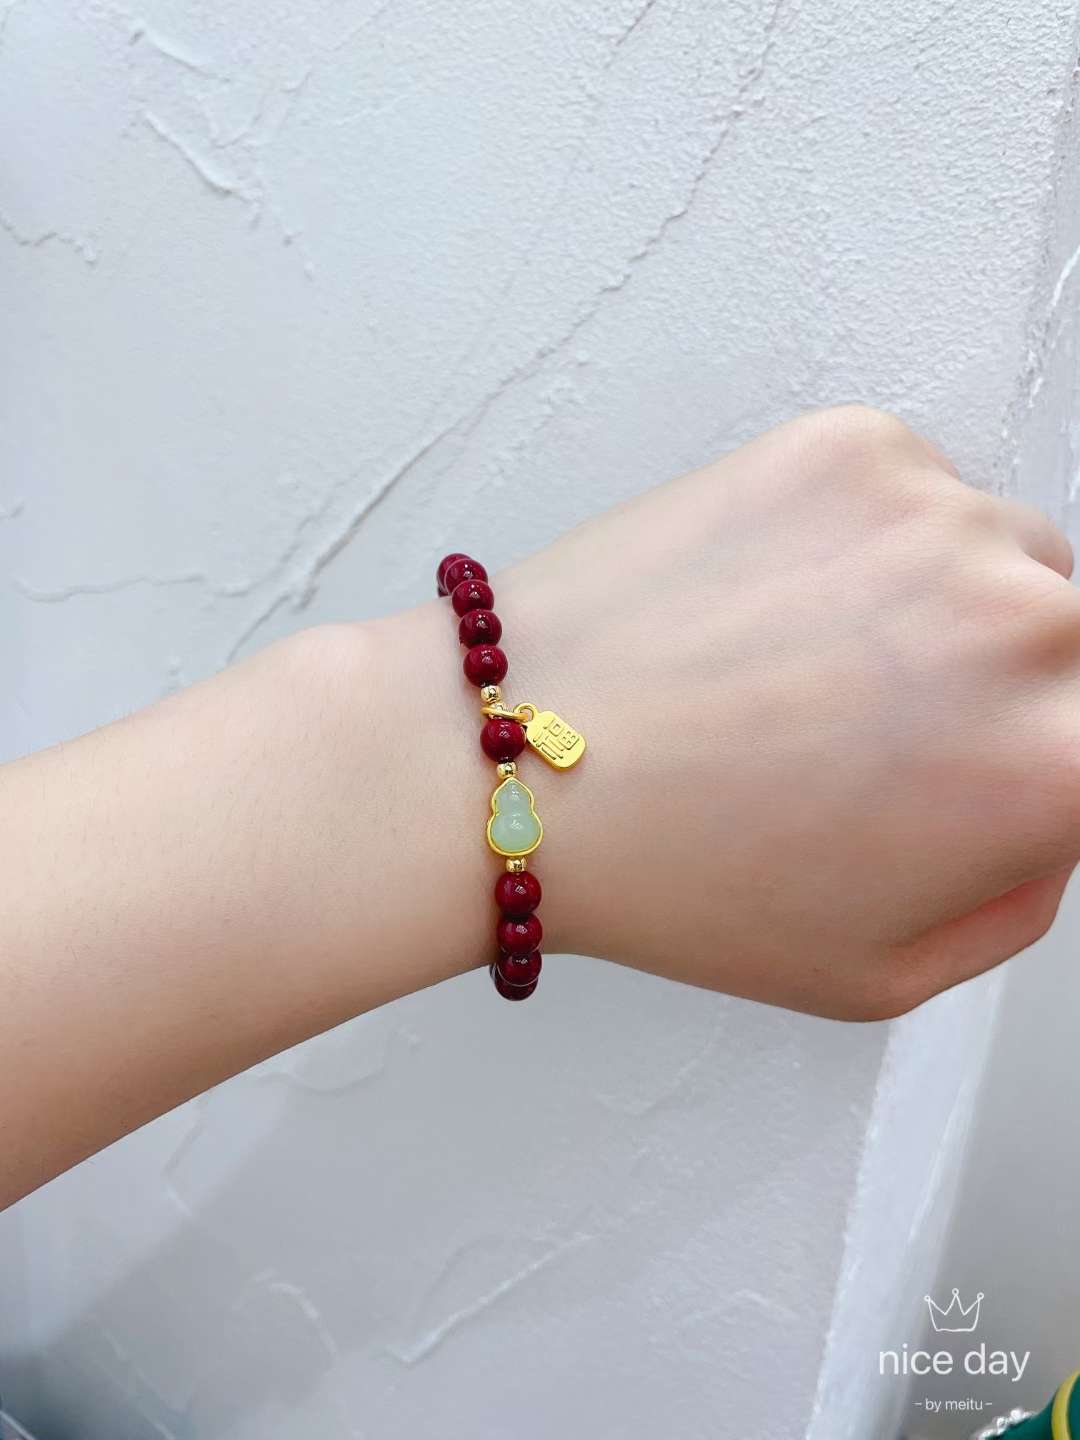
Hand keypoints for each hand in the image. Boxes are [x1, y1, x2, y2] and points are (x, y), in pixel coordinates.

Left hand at [468, 405, 1076, 1018]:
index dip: (1047, 754)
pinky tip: (772, 601)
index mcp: (1058, 764)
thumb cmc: (673, 875)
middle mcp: (1027, 622)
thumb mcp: (882, 970)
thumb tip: (1059, 812)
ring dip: (942, 604)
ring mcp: (937, 516)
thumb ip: (1022, 895)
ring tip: (809, 663)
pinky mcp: (853, 446)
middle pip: (1076, 642)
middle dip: (1006, 686)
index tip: (987, 753)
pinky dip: (867, 539)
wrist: (512, 760)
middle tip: (881, 728)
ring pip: (1003, 556)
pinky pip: (916, 493)